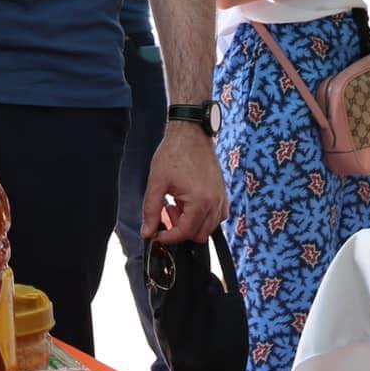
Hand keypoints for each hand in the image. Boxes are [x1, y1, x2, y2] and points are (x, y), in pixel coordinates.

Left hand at [140, 123, 227, 243]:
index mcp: (200, 201)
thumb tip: (147, 233)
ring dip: (191, 223)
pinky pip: (217, 216)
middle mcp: (215, 202)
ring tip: (177, 204)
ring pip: (209, 228)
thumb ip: (151, 210)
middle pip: (198, 235)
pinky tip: (189, 203)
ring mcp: (221, 198)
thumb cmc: (174, 153)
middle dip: (179, 229)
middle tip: (166, 211)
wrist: (190, 133)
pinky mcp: (222, 192)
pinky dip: (203, 217)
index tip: (156, 234)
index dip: (167, 237)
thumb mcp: (157, 182)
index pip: (184, 233)